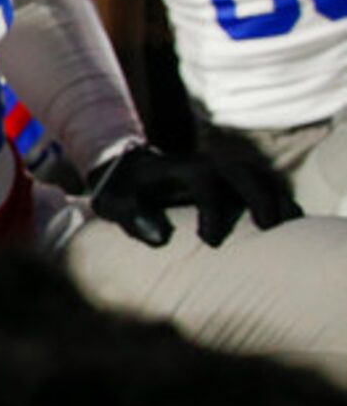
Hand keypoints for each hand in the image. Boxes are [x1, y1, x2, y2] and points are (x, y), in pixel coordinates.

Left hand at [89, 143, 299, 247]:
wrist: (132, 172)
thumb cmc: (123, 193)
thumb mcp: (115, 203)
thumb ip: (130, 218)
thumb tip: (159, 239)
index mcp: (178, 168)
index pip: (203, 181)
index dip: (211, 210)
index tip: (211, 242)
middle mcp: (207, 164)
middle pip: (241, 173)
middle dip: (258, 197)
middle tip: (267, 228)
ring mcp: (224, 170)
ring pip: (261, 176)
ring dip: (276, 196)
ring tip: (287, 225)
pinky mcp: (236, 180)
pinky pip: (268, 183)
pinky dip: (281, 198)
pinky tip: (290, 220)